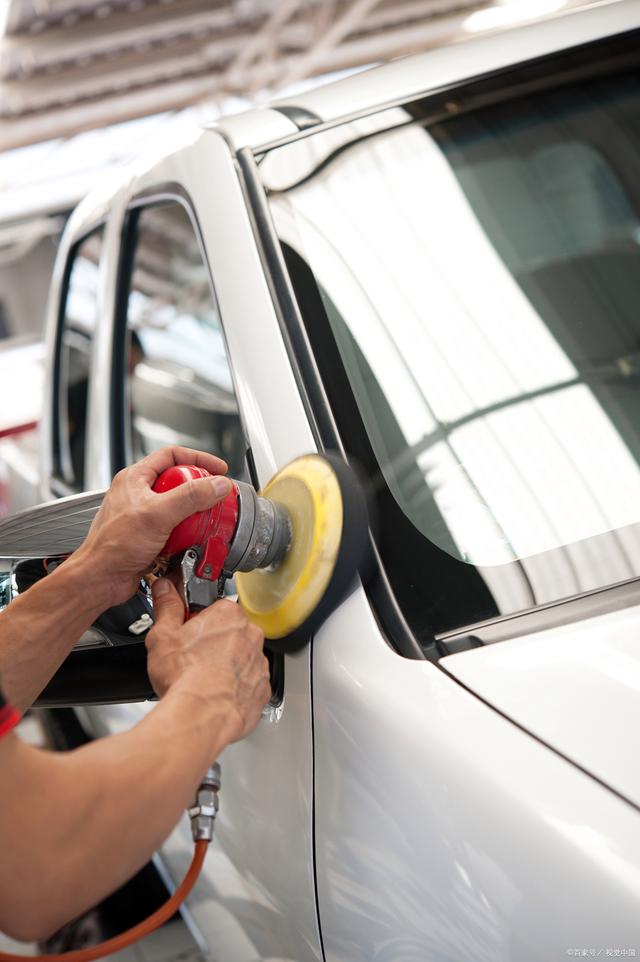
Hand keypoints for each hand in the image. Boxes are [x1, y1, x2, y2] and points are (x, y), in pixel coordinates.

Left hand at [76, 446, 231, 606]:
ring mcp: (145, 515)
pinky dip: (187, 533)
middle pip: (179, 482)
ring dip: (194, 515)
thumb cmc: (112, 546)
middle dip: (199, 491)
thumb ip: (191, 497)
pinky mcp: (150, 535)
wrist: (101, 579)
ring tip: (202, 521)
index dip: (198, 459)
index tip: (217, 469)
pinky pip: (176, 528)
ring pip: (179, 507)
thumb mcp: (157, 514)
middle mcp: (139, 494)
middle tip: (212, 498)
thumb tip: (217, 484)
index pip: (172, 455)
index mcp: (135, 478)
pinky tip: (189, 540)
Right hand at [146, 579, 270, 743]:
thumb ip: (166, 608)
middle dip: (213, 643)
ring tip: (202, 680)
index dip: (197, 623)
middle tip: (191, 659)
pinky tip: (216, 695)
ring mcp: (259, 663)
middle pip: (231, 633)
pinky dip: (236, 689)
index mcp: (228, 615)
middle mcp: (250, 635)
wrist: (201, 715)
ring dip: (226, 666)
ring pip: (242, 659)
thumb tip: (165, 590)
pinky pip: (249, 684)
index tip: (187, 634)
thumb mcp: (163, 636)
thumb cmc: (184, 677)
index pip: (215, 609)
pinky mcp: (262, 689)